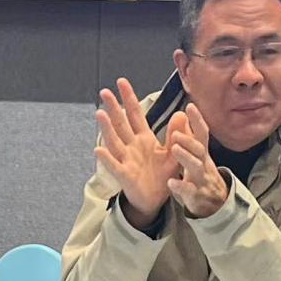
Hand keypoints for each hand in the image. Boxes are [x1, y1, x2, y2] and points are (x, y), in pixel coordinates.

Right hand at [94, 78, 184, 229]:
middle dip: (114, 108)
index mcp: (143, 138)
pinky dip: (107, 159)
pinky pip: (115, 166)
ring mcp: (126, 159)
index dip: (129, 98)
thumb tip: (181, 113)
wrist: (154, 199)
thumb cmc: (160, 174)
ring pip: (115, 141)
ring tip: (100, 113)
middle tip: (105, 92)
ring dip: (107, 128)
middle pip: (121, 124)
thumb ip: (175, 134)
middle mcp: (131, 145)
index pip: (135, 114)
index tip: (121, 81)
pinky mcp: (125, 175)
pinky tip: (98, 150)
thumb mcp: (172, 153)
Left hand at [167, 103, 228, 217]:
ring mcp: (201, 179)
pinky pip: (189, 190)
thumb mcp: (197, 154)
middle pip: (199, 149)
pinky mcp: (195, 195)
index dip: (198, 120)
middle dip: (189, 140)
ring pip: (196, 167)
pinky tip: (171, 182)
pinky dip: (180, 186)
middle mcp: (203, 163)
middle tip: (176, 133)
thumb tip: (182, 112)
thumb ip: (189, 135)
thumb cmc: (201, 173)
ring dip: (186, 157)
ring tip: (175, 148)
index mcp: (201, 152)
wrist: (215, 205)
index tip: (190, 106)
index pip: (202, 134)